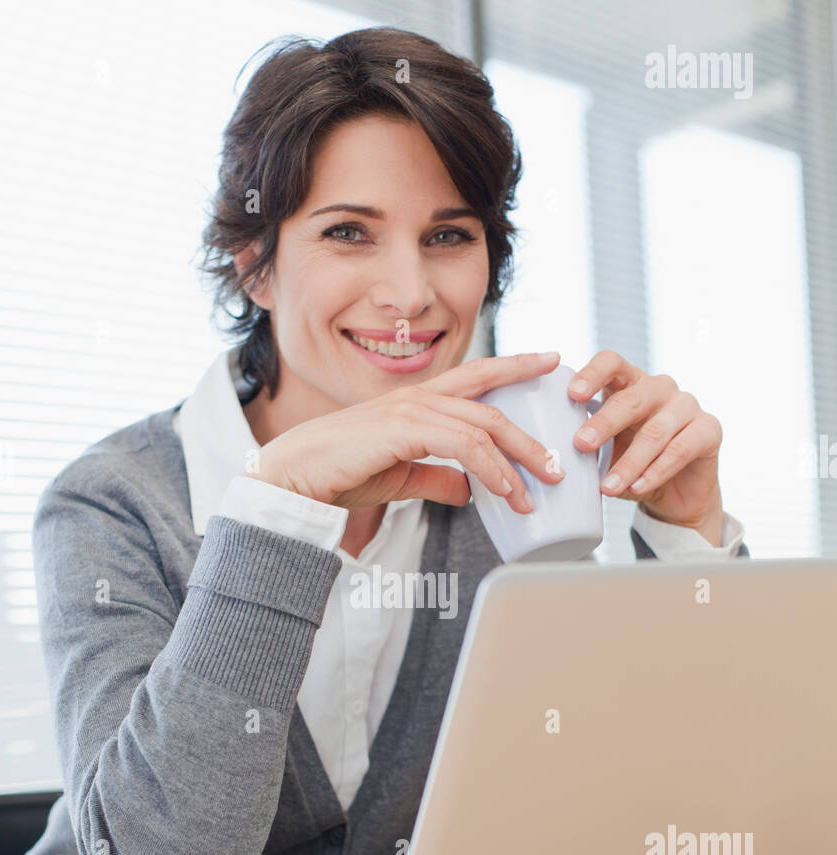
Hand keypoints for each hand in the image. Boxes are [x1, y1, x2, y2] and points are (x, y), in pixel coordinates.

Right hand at [247, 352, 566, 511]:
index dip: (514, 366)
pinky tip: (506, 492)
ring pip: (483, 426)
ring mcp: (411, 410)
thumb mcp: (401, 478)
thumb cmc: (340, 475)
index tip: (549, 361)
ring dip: (516, 460)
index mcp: (417, 403)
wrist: (296, 480)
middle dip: (529, 432)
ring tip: (538, 490)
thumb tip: (469, 492)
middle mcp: (418, 398)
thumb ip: (436, 480)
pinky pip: (464, 446)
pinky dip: (491, 470)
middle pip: (490, 404)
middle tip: (558, 461)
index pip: (476, 376)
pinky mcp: (404, 430)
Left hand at [569, 351, 723, 543]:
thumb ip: (587, 443)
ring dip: (629, 462)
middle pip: (632, 398)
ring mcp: (687, 405)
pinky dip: (655, 472)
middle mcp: (659, 388)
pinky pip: (680, 450)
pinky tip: (637, 488)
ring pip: (655, 431)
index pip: (612, 363)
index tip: (572, 395)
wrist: (675, 494)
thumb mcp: (606, 451)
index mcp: (629, 383)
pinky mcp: (709, 429)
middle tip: (581, 444)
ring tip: (607, 487)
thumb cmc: (632, 464)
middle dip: (604, 423)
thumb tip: (551, 455)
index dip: (592, 374)